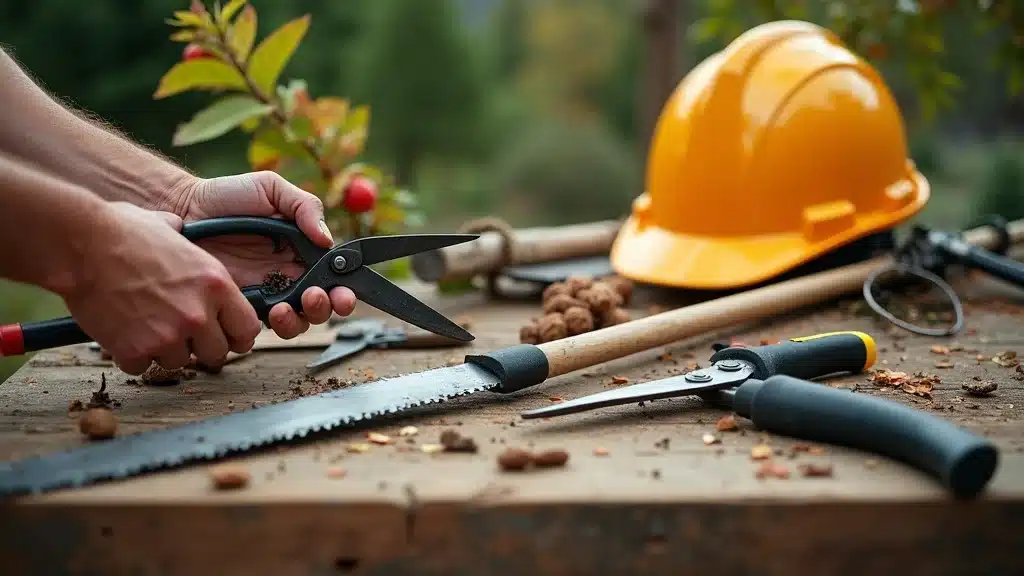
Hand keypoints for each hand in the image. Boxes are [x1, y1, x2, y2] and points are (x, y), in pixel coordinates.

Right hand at [65, 202, 262, 374]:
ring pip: (179, 362)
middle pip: (217, 354)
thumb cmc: (123, 231)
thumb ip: (192, 250)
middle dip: (199, 346)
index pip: (248, 329)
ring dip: (163, 350)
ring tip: (144, 323)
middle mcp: (198, 314)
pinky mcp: (135, 350)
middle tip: (179, 332)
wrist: (80, 245)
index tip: (224, 334)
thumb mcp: (174, 233)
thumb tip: (186, 236)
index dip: (236, 334)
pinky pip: (142, 367)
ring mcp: (168, 336)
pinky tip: (121, 331)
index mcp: (217, 285)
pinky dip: (131, 355)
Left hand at [174, 171, 356, 338]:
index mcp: (304, 250)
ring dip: (299, 320)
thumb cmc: (228, 196)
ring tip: (285, 308)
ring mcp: (267, 292)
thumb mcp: (272, 189)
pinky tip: (267, 310)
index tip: (343, 291)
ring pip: (296, 321)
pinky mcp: (242, 304)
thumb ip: (305, 207)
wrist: (184, 208)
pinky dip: (271, 325)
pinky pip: (262, 325)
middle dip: (325, 308)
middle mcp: (290, 275)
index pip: (333, 278)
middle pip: (321, 306)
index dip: (344, 290)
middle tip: (314, 296)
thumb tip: (327, 240)